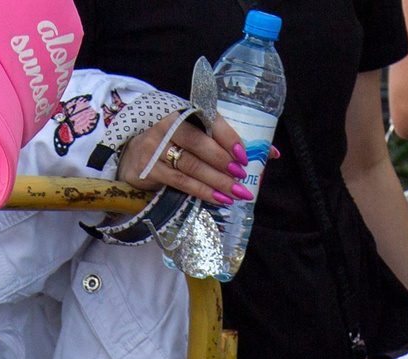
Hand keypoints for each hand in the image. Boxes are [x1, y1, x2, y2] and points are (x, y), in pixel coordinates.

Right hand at [119, 116, 248, 205]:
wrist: (134, 156)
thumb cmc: (176, 144)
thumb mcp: (199, 136)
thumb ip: (229, 142)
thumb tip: (272, 154)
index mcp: (184, 111)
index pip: (208, 121)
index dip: (227, 137)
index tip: (244, 155)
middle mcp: (167, 125)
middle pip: (198, 144)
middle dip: (222, 162)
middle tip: (241, 177)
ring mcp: (155, 147)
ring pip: (190, 165)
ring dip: (215, 181)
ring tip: (235, 193)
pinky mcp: (148, 169)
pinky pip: (179, 181)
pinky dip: (201, 191)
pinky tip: (217, 198)